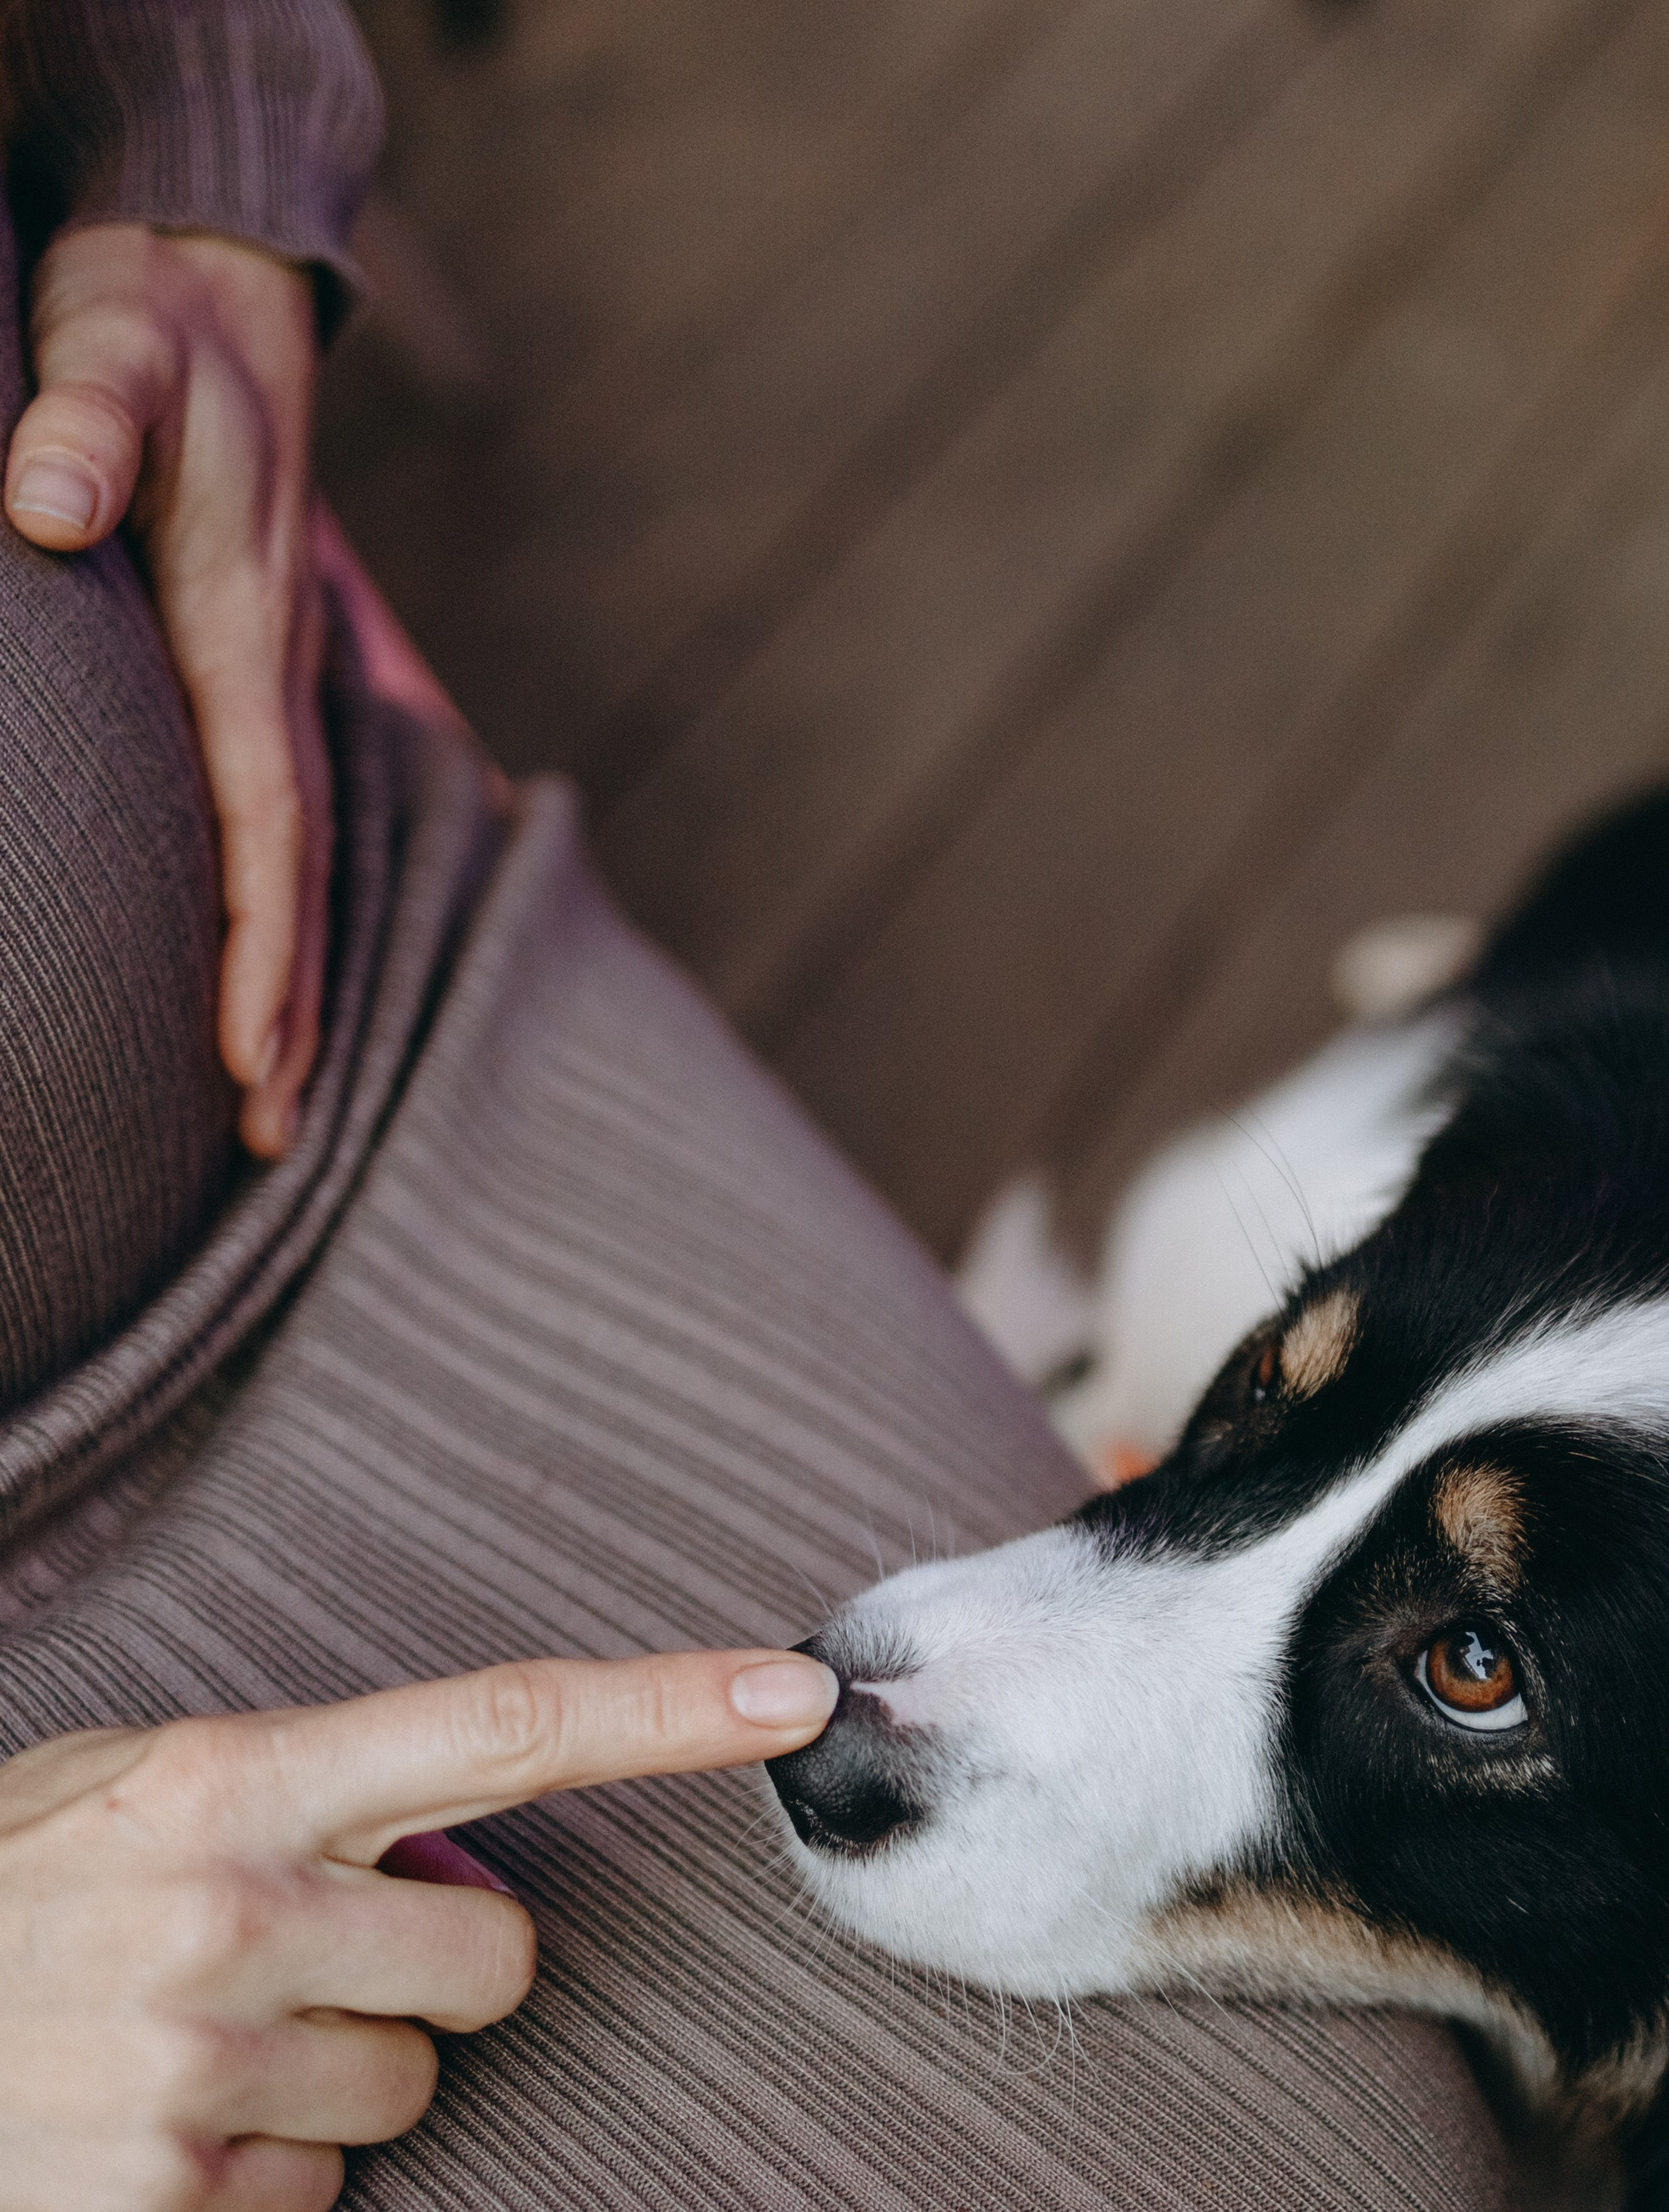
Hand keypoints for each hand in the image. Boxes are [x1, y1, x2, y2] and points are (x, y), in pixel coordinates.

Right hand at [0, 1647, 838, 2211]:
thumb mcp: (111, 1793)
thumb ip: (287, 1796)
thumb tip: (459, 1853)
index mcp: (224, 1779)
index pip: (498, 1724)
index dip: (666, 1709)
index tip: (801, 1696)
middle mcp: (228, 1909)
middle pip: (499, 1962)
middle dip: (433, 1973)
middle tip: (298, 1968)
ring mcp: (199, 2062)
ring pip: (417, 2088)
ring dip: (333, 2078)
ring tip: (185, 2050)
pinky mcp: (170, 2200)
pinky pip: (322, 2193)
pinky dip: (255, 2176)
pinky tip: (145, 2133)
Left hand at [4, 223, 327, 1159]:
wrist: (214, 278)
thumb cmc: (150, 320)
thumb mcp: (110, 346)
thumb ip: (80, 420)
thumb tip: (37, 502)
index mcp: (242, 629)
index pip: (264, 819)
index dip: (257, 944)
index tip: (242, 1055)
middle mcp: (272, 673)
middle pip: (297, 877)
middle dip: (288, 1013)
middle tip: (276, 1141)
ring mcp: (269, 680)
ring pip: (294, 865)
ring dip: (289, 987)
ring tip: (275, 1106)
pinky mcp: (250, 674)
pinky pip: (274, 827)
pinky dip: (273, 918)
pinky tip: (254, 983)